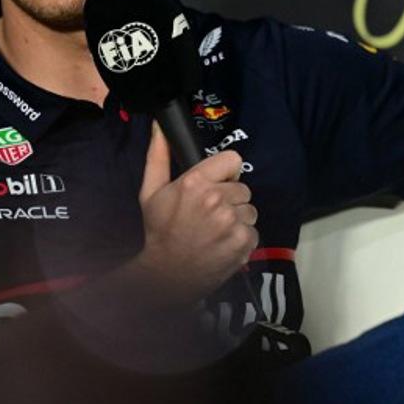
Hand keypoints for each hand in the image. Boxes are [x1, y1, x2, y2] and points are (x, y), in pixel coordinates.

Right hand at [134, 123, 258, 304]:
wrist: (167, 274)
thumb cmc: (159, 231)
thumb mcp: (151, 192)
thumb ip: (158, 157)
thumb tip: (161, 128)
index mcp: (195, 182)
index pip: (233, 160)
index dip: (225, 172)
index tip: (216, 183)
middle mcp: (216, 200)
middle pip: (242, 187)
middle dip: (230, 198)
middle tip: (210, 213)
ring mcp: (232, 222)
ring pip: (249, 209)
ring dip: (237, 218)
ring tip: (216, 230)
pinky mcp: (243, 242)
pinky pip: (253, 230)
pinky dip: (241, 237)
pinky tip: (222, 243)